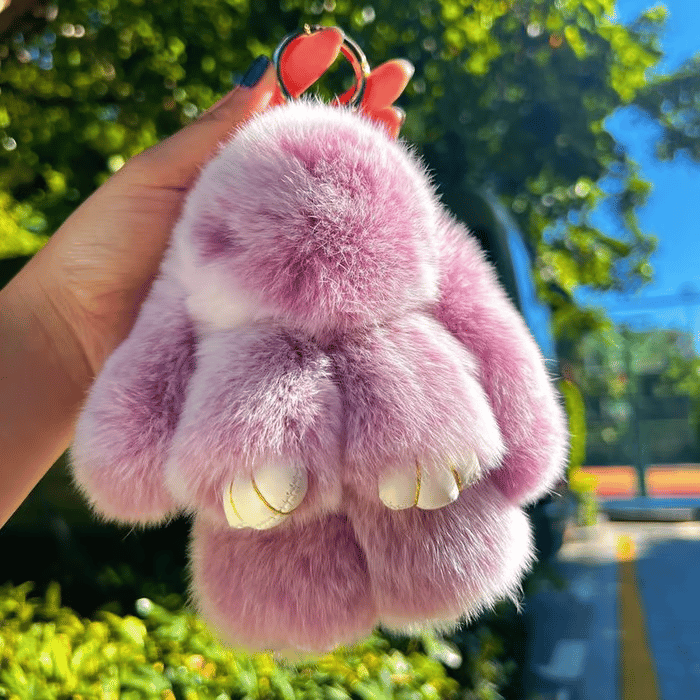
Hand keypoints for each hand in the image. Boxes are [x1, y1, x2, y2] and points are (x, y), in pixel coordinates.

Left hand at [28, 28, 412, 380]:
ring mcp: (270, 257)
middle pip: (317, 161)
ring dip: (368, 173)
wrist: (83, 330)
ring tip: (398, 131)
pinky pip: (320, 267)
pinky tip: (383, 216)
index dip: (316, 85)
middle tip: (398, 86)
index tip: (349, 55)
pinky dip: (353, 241)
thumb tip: (264, 74)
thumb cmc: (105, 246)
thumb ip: (214, 135)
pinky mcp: (274, 299)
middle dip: (359, 121)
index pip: (283, 120)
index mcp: (225, 174)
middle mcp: (256, 213)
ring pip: (329, 212)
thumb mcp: (156, 176)